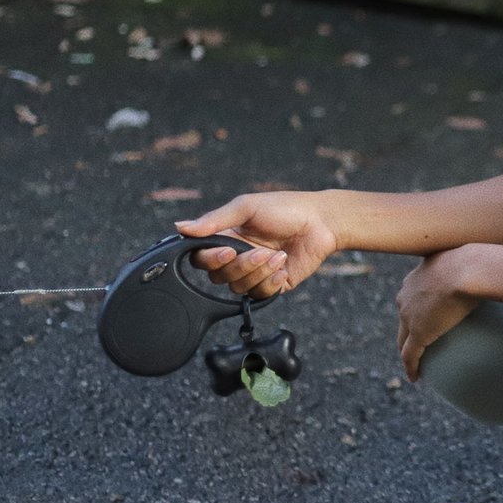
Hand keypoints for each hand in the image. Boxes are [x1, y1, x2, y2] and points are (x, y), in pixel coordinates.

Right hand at [175, 192, 339, 298]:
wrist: (322, 222)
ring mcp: (255, 272)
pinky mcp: (272, 285)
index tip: (228, 251)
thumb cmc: (285, 208)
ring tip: (278, 255)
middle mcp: (237, 257)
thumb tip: (180, 227)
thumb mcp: (247, 207)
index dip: (210, 260)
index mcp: (226, 238)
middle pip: (219, 277)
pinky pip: (259, 295)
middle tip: (262, 250)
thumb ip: (214, 220)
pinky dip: (270, 283)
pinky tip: (283, 267)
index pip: (201, 258)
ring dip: (259, 272)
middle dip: (241, 266)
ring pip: (238, 287)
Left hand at [396, 249, 478, 381]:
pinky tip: (415, 379)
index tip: (423, 316)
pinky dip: (411, 368)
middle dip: (407, 332)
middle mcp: (407, 295)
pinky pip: (410, 355)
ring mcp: (410, 316)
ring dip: (407, 351)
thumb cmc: (475, 261)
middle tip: (415, 343)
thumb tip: (494, 273)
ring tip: (414, 363)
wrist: (468, 269)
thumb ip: (474, 270)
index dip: (415, 309)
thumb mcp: (469, 263)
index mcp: (418, 278)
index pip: (412, 297)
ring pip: (403, 339)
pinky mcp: (419, 333)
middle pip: (403, 319)